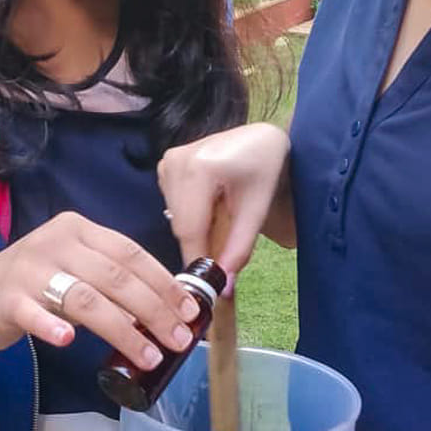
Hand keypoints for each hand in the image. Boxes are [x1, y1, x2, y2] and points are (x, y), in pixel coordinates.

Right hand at [0, 211, 198, 363]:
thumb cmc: (40, 282)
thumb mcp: (78, 268)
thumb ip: (114, 280)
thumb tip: (169, 311)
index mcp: (81, 229)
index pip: (131, 254)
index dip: (164, 282)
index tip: (190, 311)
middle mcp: (57, 242)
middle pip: (115, 277)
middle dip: (154, 310)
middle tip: (179, 340)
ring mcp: (30, 268)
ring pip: (84, 298)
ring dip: (121, 330)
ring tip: (147, 355)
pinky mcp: (7, 297)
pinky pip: (32, 311)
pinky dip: (51, 325)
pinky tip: (68, 341)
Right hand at [156, 122, 291, 274]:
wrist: (259, 140)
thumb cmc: (265, 169)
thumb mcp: (257, 210)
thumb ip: (239, 248)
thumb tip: (224, 288)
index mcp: (200, 167)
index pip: (190, 228)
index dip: (197, 260)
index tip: (206, 290)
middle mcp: (176, 161)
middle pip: (180, 226)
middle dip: (199, 248)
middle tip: (220, 266)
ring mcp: (167, 162)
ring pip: (175, 220)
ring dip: (196, 232)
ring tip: (223, 224)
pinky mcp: (165, 165)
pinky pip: (173, 207)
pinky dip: (191, 217)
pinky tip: (211, 209)